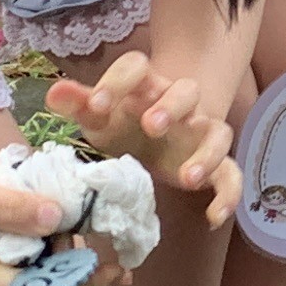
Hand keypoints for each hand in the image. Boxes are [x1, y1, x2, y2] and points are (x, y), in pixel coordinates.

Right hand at [0, 151, 119, 285]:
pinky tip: (70, 230)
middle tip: (120, 265)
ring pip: (43, 278)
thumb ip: (17, 210)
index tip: (113, 271)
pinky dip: (54, 249)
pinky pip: (33, 261)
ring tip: (95, 238)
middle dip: (83, 280)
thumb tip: (60, 218)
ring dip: (70, 262)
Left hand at [47, 52, 232, 228]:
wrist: (156, 131)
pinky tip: (213, 218)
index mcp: (144, 86)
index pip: (136, 67)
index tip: (97, 105)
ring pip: (218, 131)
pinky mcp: (214, 162)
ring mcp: (199, 132)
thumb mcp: (98, 114)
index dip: (116, 82)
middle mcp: (178, 103)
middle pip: (187, 90)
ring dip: (207, 152)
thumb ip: (78, 104)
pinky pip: (232, 174)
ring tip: (186, 178)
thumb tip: (53, 93)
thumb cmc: (122, 120)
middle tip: (152, 126)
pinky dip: (229, 194)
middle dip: (172, 106)